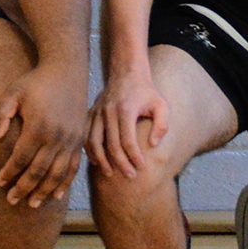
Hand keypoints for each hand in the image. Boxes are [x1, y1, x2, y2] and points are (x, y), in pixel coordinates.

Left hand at [0, 59, 86, 208]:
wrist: (67, 71)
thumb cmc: (35, 82)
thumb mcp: (12, 91)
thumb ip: (0, 113)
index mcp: (38, 127)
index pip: (21, 158)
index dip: (9, 172)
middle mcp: (57, 137)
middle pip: (39, 171)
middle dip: (24, 188)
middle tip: (12, 201)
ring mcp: (71, 140)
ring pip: (57, 174)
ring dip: (44, 191)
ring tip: (33, 205)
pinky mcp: (80, 140)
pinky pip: (73, 167)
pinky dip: (65, 183)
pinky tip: (57, 195)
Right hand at [86, 65, 167, 181]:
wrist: (127, 72)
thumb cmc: (146, 92)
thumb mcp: (162, 105)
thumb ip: (162, 125)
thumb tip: (153, 145)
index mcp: (125, 110)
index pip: (128, 140)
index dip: (135, 157)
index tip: (142, 168)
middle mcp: (108, 111)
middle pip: (111, 144)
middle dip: (120, 164)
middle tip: (130, 176)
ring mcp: (97, 112)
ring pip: (93, 141)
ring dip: (101, 160)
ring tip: (110, 174)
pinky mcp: (91, 113)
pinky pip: (86, 135)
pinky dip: (89, 150)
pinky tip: (97, 161)